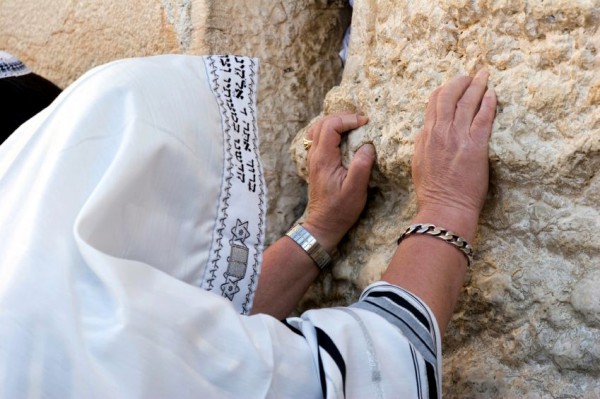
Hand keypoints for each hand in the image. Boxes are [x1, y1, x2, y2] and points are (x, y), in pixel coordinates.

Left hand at [303, 113, 374, 252]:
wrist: (323, 225)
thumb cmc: (340, 209)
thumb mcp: (356, 190)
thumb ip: (361, 165)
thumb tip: (368, 145)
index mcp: (324, 158)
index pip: (330, 125)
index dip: (348, 119)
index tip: (364, 123)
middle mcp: (314, 155)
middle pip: (322, 122)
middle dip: (342, 117)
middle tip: (360, 121)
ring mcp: (313, 159)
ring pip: (317, 129)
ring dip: (335, 122)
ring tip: (353, 125)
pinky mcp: (316, 163)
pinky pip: (318, 138)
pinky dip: (330, 131)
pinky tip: (343, 136)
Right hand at [412, 70, 496, 238]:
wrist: (443, 207)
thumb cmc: (432, 191)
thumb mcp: (418, 164)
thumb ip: (423, 144)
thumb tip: (426, 132)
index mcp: (425, 136)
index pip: (432, 104)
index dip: (443, 91)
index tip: (452, 86)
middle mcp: (439, 132)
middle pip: (448, 96)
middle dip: (460, 81)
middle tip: (470, 75)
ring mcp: (457, 137)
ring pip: (466, 101)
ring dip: (476, 85)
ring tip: (484, 75)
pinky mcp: (475, 145)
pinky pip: (483, 117)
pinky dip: (488, 102)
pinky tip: (493, 93)